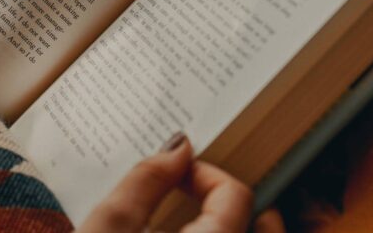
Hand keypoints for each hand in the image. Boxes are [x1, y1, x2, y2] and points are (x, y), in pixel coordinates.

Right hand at [78, 134, 284, 232]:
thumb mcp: (109, 226)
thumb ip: (147, 179)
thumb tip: (178, 147)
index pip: (236, 195)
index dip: (205, 173)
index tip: (175, 172)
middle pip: (264, 228)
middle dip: (236, 204)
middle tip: (203, 194)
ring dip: (243, 230)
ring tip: (213, 220)